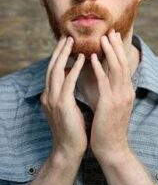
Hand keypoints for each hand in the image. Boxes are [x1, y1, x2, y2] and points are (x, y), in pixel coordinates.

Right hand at [41, 36, 87, 160]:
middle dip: (59, 51)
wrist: (69, 149)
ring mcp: (53, 100)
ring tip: (73, 41)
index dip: (59, 56)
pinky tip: (82, 59)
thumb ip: (68, 93)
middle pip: (52, 67)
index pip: (54, 71)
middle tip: (68, 36)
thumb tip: (72, 80)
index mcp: (51, 96)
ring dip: (65, 55)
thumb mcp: (69, 107)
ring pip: (57, 71)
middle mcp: (49, 96)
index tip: (67, 43)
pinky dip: (74, 69)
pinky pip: (68, 83)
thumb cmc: (74, 129)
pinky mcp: (62, 105)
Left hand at [89, 30, 135, 161]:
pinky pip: (104, 83)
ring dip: (109, 52)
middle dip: (116, 46)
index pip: (124, 66)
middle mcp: (126, 92)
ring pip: (116, 69)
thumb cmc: (108, 127)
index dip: (119, 50)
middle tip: (111, 30)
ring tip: (103, 38)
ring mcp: (120, 98)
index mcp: (126, 91)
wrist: (112, 148)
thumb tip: (98, 75)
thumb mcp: (109, 104)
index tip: (114, 36)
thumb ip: (106, 89)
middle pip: (122, 63)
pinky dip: (98, 69)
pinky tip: (91, 59)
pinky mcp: (110, 104)